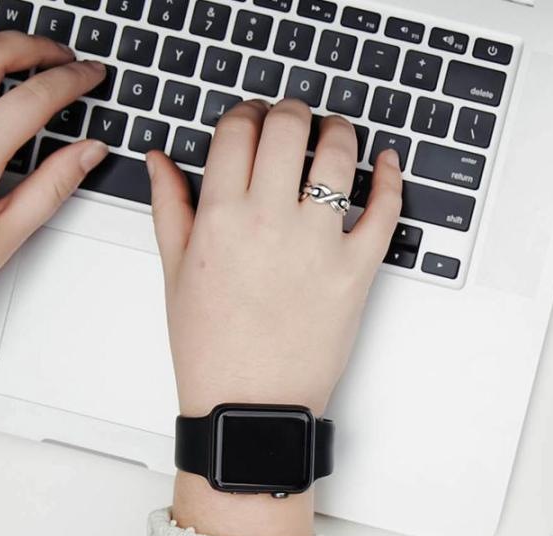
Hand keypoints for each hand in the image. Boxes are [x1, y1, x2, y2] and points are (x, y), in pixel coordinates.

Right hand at [148, 99, 401, 535]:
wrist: (250, 406)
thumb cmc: (211, 348)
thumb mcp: (175, 272)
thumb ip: (170, 206)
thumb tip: (161, 159)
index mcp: (220, 216)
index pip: (238, 130)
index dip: (247, 113)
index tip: (253, 118)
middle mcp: (269, 221)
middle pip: (288, 128)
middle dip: (292, 111)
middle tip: (295, 118)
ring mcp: (318, 243)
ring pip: (338, 155)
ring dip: (340, 131)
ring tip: (336, 133)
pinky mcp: (358, 269)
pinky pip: (385, 209)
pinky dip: (390, 177)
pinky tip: (386, 163)